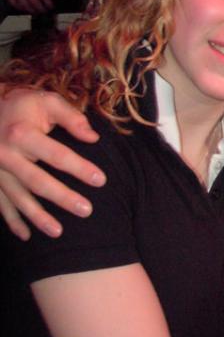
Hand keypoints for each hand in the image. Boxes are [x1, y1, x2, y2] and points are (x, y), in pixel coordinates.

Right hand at [0, 0, 55, 12]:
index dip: (48, 3)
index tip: (51, 6)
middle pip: (34, 1)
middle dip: (41, 9)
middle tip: (45, 11)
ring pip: (23, 3)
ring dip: (31, 10)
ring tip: (36, 12)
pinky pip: (12, 1)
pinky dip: (18, 7)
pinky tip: (23, 8)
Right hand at [0, 88, 104, 240]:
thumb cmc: (21, 105)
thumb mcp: (46, 101)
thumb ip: (71, 117)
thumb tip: (94, 137)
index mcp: (22, 134)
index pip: (56, 155)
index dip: (79, 168)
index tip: (100, 180)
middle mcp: (5, 155)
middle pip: (37, 182)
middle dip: (62, 198)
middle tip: (86, 210)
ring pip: (18, 198)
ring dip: (37, 217)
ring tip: (59, 232)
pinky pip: (0, 204)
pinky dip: (12, 221)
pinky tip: (26, 235)